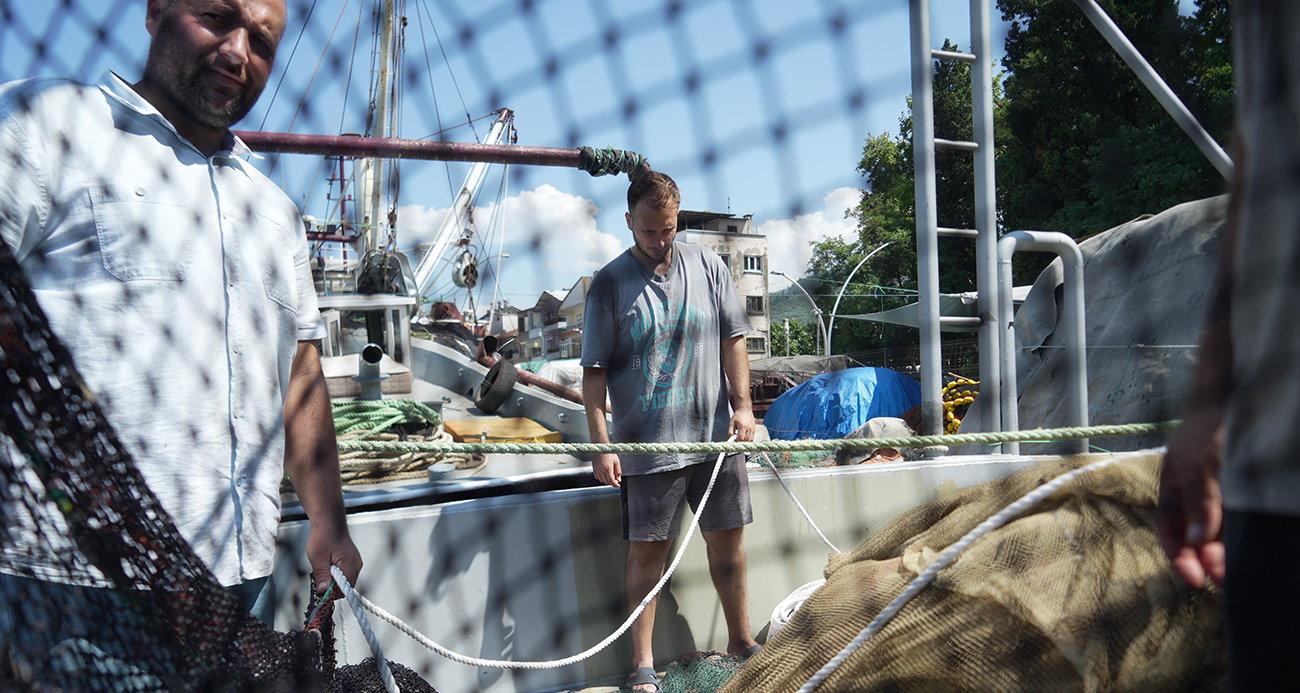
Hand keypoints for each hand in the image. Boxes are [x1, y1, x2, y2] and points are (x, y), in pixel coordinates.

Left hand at [305, 522, 362, 596]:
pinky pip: (346, 575)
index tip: (321, 589)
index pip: (344, 589)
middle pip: (346, 587)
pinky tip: (329, 566)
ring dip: (334, 581)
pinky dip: (336, 575)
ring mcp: (356, 563)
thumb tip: (324, 592)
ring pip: (345, 582)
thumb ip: (322, 576)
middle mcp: (356, 565)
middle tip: (321, 578)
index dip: (331, 592)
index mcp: (350, 564)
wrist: (329, 522)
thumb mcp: (318, 558)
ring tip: (325, 569)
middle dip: (333, 587)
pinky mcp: (353, 562)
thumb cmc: (324, 536)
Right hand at [592, 452, 621, 486]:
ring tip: (611, 476)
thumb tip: (619, 479)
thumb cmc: (609, 452)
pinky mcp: (594, 469)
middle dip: (612, 483)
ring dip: (606, 481)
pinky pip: (597, 477)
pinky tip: (605, 474)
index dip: (615, 484)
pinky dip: (601, 478)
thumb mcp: (616, 461)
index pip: (611, 481)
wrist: (600, 447)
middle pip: (606, 482)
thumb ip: (618, 471)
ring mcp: (597, 470)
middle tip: (616, 480)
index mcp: (608, 468)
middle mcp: (601, 470)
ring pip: (602, 480)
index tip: (618, 485)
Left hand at [729, 407, 755, 442]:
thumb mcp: (732, 423)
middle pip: (746, 440)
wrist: (745, 410)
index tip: (734, 441)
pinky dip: (749, 440)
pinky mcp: (754, 429)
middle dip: (741, 442)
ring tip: (741, 439)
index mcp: (743, 426)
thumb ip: (730, 431)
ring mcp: (752, 429)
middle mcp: (749, 428)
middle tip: (737, 440)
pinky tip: (745, 439)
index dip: (737, 441)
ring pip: (750, 440)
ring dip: (745, 442)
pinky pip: (753, 438)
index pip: (741, 438)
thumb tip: (730, 438)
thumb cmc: (738, 416)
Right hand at [1157, 405, 1226, 589]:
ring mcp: (1222, 495)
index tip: (1196, 580)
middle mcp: (1196, 496)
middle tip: (1226, 578)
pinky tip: (1252, 545)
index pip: (1170, 530)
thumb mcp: (1200, 466)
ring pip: (1220, 532)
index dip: (1179, 557)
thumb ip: (1199, 503)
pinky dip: (1242, 536)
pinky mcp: (1244, 493)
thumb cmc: (1210, 429)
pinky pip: (1240, 520)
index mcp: (1174, 489)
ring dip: (1226, 552)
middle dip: (1208, 560)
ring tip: (1240, 569)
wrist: (1240, 396)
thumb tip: (1198, 543)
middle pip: (1197, 537)